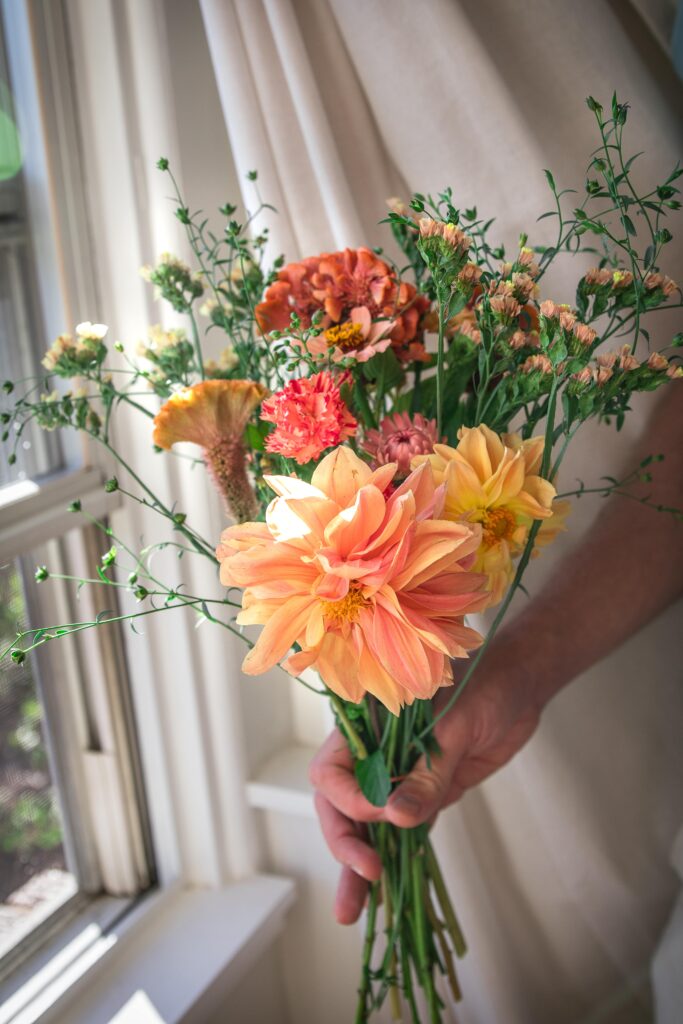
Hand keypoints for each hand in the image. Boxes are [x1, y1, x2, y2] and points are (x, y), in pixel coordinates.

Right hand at [309, 653, 541, 923]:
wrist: (520, 686)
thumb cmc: (484, 685)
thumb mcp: (454, 726)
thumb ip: (427, 773)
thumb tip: (396, 818)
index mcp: (366, 725)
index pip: (333, 771)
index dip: (350, 800)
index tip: (382, 813)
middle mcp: (375, 754)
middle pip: (341, 806)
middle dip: (346, 843)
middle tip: (367, 873)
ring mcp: (399, 777)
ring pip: (370, 827)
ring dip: (360, 867)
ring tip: (350, 914)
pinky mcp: (426, 795)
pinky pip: (404, 832)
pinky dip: (395, 860)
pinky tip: (386, 896)